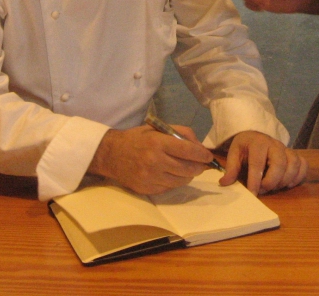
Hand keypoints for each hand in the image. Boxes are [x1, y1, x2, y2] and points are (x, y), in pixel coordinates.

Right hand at [88, 124, 214, 194]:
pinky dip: (175, 181)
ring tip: (186, 168)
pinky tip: (171, 174)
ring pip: (181, 181)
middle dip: (199, 167)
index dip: (202, 155)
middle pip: (188, 169)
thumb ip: (180, 133)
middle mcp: (155, 161)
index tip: (208, 157)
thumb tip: (199, 147)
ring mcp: (151, 178)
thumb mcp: (157, 128)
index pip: (188, 151)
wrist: (111, 155)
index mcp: (158, 143)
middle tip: (200, 164)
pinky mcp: (148, 189)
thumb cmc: (137, 138)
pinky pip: (170, 188)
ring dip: (188, 175)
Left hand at [217, 131, 307, 194]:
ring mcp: (287, 149)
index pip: (258, 163)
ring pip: (294, 165)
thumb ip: (231, 168)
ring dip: (285, 180)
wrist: (256, 134)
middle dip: (272, 181)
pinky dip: (298, 176)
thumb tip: (224, 183)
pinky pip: (303, 165)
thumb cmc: (245, 146)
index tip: (252, 194)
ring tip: (274, 187)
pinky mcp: (295, 154)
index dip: (255, 180)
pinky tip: (288, 184)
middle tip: (263, 190)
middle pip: (280, 163)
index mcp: (258, 143)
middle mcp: (275, 145)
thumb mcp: (235, 153)